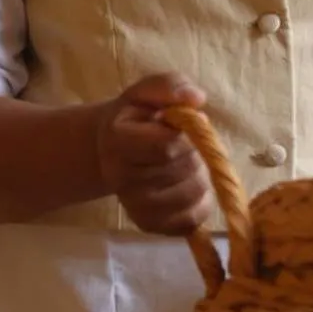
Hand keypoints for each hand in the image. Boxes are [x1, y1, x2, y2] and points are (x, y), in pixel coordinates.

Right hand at [95, 73, 213, 235]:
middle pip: (184, 170)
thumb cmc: (137, 116)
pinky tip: (186, 186)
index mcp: (119, 140)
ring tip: (183, 165)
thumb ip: (170, 87)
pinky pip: (190, 220)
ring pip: (191, 195)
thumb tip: (196, 99)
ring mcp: (135, 205)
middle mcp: (121, 177)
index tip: (180, 126)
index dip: (184, 135)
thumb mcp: (148, 91)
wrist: (113, 148)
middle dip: (194, 155)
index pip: (168, 145)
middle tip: (182, 146)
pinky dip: (199, 203)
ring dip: (199, 177)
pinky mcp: (149, 224)